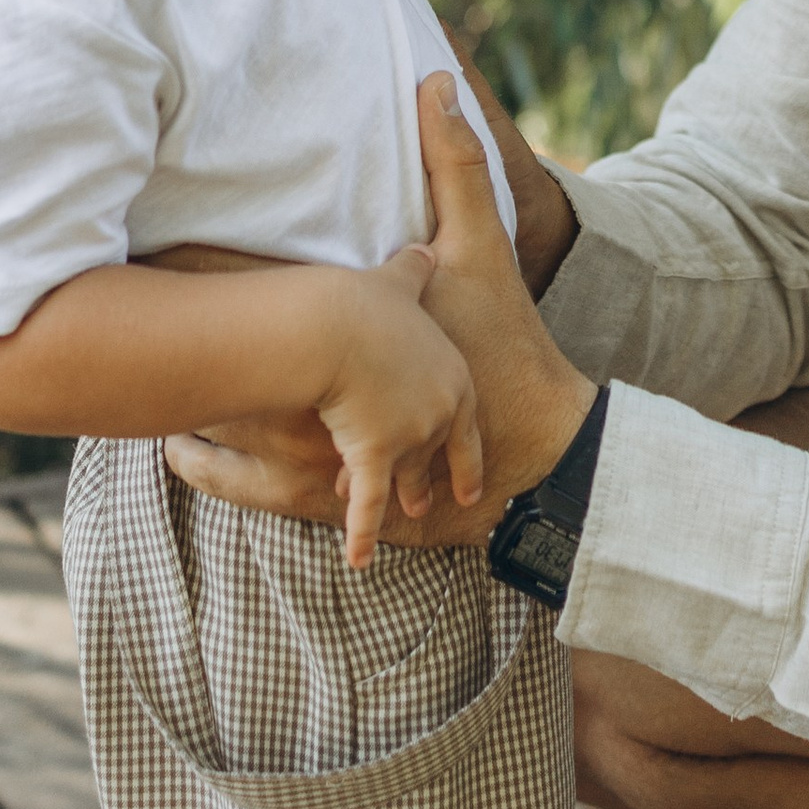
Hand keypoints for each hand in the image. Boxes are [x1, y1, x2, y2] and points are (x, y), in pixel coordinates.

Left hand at [163, 80, 597, 546]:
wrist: (529, 443)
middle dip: (169, 348)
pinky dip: (208, 469)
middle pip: (225, 372)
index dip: (195, 271)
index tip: (141, 243)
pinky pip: (248, 488)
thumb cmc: (502, 334)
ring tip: (124, 393)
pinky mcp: (331, 494)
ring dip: (179, 414)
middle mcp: (324, 398)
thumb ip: (456, 161)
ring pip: (226, 437)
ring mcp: (323, 453)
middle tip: (104, 309)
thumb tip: (437, 77)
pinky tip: (175, 450)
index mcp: (349, 335)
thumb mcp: (482, 244)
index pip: (260, 300)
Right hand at [309, 246, 483, 568]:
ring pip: (408, 477)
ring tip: (407, 514)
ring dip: (406, 497)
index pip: (466, 417)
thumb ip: (415, 270)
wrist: (338, 329)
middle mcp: (439, 410)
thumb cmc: (366, 302)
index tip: (470, 470)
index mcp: (451, 374)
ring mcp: (410, 437)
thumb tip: (422, 247)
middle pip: (439, 451)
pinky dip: (362, 534)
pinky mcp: (375, 456)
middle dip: (435, 477)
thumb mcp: (400, 281)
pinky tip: (358, 561)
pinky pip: (368, 504)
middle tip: (432, 502)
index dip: (465, 445)